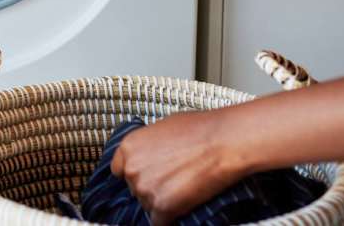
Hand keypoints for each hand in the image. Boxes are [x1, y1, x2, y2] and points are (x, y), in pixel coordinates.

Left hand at [110, 110, 246, 224]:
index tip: (147, 176)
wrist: (224, 141)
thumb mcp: (163, 127)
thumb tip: (152, 155)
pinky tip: (181, 210)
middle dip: (151, 186)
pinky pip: (159, 222)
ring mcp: (144, 189)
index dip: (136, 173)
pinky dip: (169, 219)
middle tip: (173, 181)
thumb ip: (149, 145)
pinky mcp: (162, 207)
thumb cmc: (201, 129)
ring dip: (162, 202)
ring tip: (184, 190)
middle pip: (134, 188)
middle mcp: (131, 168)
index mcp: (129, 146)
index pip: (119, 170)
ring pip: (147, 205)